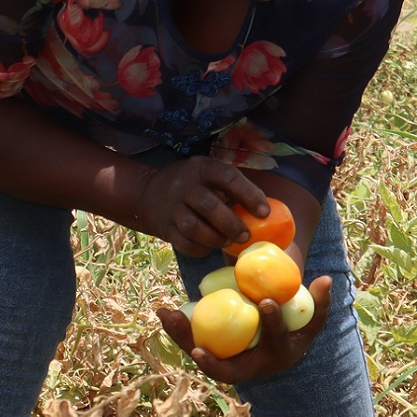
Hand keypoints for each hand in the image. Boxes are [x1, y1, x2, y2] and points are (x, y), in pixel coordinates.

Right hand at [134, 156, 273, 260]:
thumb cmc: (194, 185)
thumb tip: (267, 213)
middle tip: (246, 235)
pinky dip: (200, 249)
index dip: (249, 194)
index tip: (264, 212)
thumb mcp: (209, 174)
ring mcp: (172, 207)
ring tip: (227, 241)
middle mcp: (185, 185)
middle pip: (209, 205)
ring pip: (194, 227)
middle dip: (231, 223)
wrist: (149, 194)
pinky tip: (209, 246)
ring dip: (215, 238)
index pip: (228, 177)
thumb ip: (232, 189)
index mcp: (202, 168)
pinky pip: (184, 243)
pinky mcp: (166, 228)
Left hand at [154, 276, 333, 384]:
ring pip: (204, 358)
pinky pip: (193, 344)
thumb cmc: (293, 328)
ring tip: (168, 315)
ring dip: (183, 340)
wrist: (273, 346)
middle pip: (227, 369)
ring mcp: (229, 365)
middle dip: (210, 359)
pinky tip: (164, 312)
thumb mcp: (310, 318)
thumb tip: (327, 279)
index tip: (266, 301)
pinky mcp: (213, 356)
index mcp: (278, 356)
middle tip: (197, 343)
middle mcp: (252, 369)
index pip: (276, 341)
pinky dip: (178, 331)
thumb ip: (320, 301)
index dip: (272, 323)